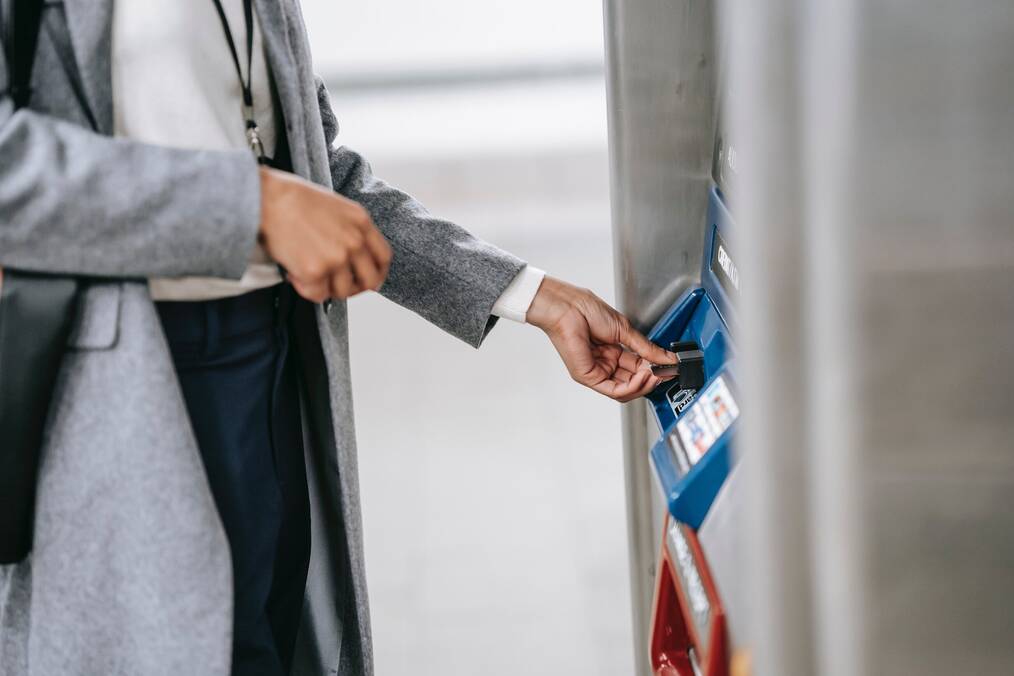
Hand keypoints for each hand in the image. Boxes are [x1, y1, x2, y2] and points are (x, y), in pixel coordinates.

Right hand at [258, 166, 391, 302]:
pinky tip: (293, 273)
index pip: (383, 258)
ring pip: (342, 292)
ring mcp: (337, 258)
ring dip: (325, 288)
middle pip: (370, 281)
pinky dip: (304, 289)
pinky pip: (317, 295)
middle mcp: (354, 242)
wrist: (268, 198)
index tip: (366, 280)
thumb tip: (353, 259)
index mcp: (361, 223)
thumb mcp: (336, 208)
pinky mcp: (315, 271)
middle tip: (337, 287)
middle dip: (355, 289)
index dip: (377, 274)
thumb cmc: (294, 199)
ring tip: (306, 272)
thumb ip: (350, 231)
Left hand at [527, 276, 677, 401]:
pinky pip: (614, 390)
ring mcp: (596, 371)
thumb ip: (646, 348)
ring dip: (644, 385)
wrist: (568, 307)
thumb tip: (667, 358)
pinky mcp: (588, 377)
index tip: (670, 367)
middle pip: (633, 382)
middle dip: (651, 379)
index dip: (654, 369)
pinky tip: (642, 377)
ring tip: (655, 374)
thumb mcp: (625, 330)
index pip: (638, 368)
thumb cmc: (586, 311)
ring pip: (625, 390)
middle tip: (665, 373)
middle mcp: (604, 363)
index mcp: (612, 351)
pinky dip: (632, 387)